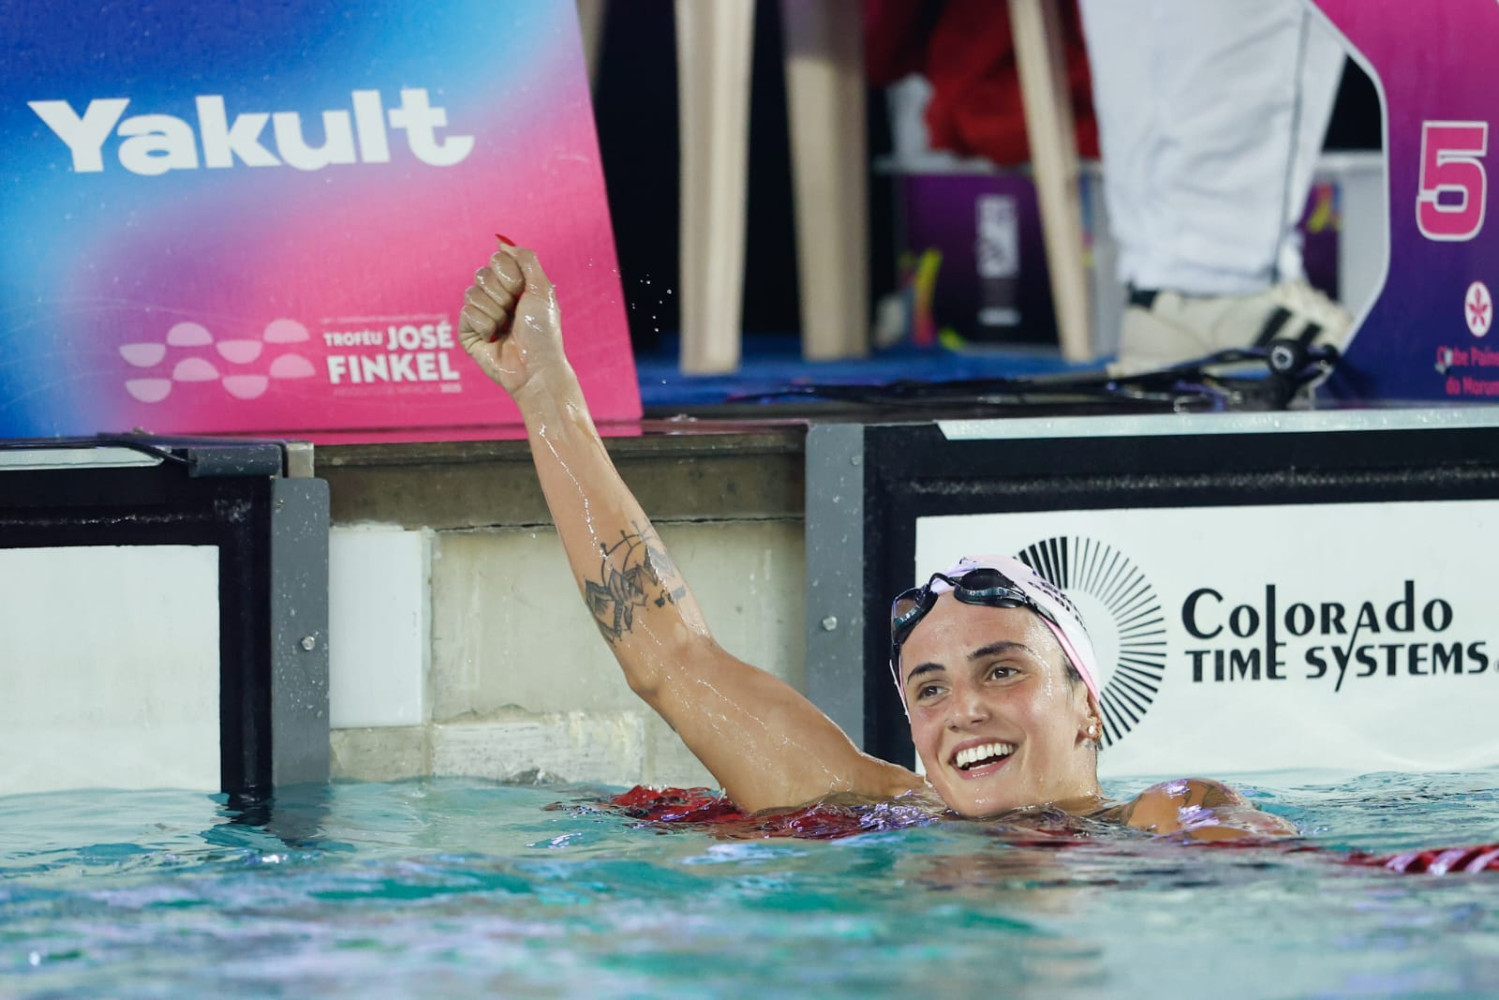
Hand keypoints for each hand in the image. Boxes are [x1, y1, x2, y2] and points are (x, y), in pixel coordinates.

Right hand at [458, 243, 569, 399]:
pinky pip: (466, 312)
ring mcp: (481, 315)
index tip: (522, 293)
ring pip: (471, 293)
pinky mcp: (468, 333)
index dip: (509, 275)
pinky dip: (484, 325)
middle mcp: (496, 298)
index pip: (496, 260)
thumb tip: (501, 240)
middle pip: (481, 274)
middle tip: (514, 313)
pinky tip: (494, 339)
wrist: (535, 367)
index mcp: (514, 287)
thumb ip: (525, 259)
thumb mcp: (542, 289)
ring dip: (494, 311)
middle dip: (502, 294)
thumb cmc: (543, 332)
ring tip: (505, 328)